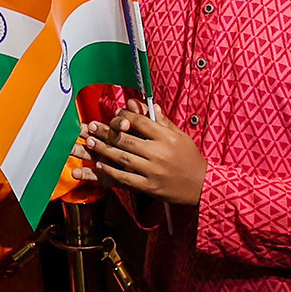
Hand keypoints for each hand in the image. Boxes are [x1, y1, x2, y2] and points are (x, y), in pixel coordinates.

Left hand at [70, 99, 206, 205]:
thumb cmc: (189, 157)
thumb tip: (140, 104)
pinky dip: (111, 171)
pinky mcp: (150, 186)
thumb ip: (159, 120)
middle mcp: (159, 153)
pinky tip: (100, 165)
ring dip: (104, 150)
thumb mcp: (179, 135)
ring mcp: (154, 171)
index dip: (124, 117)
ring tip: (89, 142)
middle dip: (106, 132)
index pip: (140, 122)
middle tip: (91, 127)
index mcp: (167, 137)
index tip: (114, 114)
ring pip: (123, 158)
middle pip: (127, 140)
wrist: (201, 185)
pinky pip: (126, 178)